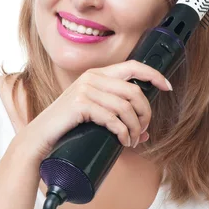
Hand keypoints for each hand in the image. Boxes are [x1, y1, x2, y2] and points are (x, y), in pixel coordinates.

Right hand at [18, 60, 172, 161]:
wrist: (40, 138)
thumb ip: (116, 117)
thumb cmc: (68, 128)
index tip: (168, 87)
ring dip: (135, 128)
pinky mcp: (80, 104)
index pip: (133, 66)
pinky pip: (112, 118)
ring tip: (132, 141)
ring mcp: (85, 90)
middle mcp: (92, 78)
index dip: (154, 75)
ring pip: (126, 107)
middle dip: (145, 114)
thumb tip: (144, 133)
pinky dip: (123, 132)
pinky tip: (123, 141)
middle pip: (134, 92)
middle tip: (142, 131)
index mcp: (97, 74)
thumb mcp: (94, 116)